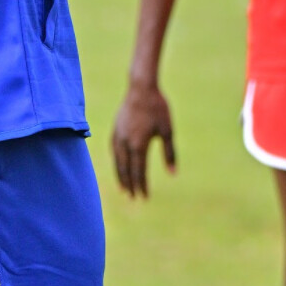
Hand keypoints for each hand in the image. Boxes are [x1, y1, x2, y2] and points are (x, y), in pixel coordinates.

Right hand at [112, 80, 175, 197]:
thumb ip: (169, 153)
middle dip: (130, 185)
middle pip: (126, 170)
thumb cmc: (158, 109)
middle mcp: (125, 143)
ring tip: (124, 188)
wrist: (141, 88)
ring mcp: (118, 136)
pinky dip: (116, 161)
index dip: (142, 186)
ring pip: (117, 161)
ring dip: (120, 176)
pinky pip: (114, 150)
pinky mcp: (115, 129)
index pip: (139, 171)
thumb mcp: (167, 131)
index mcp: (139, 144)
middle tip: (133, 198)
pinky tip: (119, 166)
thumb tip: (172, 174)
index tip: (144, 197)